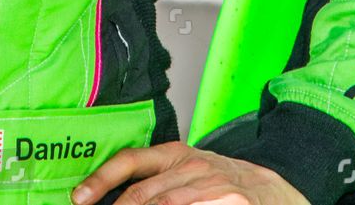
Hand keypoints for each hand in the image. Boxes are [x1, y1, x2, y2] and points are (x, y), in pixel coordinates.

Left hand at [71, 141, 309, 204]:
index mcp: (176, 154)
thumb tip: (115, 196)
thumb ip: (156, 180)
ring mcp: (213, 187)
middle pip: (142, 194)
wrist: (274, 188)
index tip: (79, 197)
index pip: (131, 160)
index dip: (102, 179)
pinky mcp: (231, 203)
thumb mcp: (188, 170)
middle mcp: (192, 167)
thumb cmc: (223, 181)